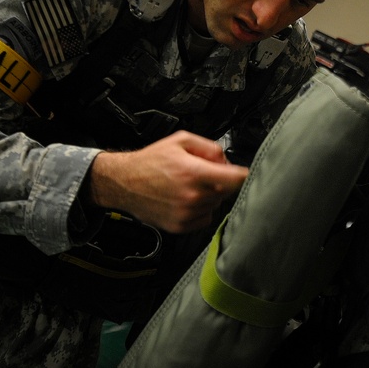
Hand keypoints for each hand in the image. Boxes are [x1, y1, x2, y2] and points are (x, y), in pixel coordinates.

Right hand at [88, 131, 248, 232]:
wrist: (124, 182)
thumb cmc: (150, 162)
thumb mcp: (181, 141)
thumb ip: (209, 147)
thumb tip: (226, 160)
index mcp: (194, 172)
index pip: (235, 179)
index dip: (243, 175)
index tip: (244, 174)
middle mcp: (191, 196)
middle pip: (226, 192)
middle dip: (220, 182)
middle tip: (203, 174)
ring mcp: (186, 213)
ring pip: (215, 205)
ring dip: (209, 196)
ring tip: (189, 186)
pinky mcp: (180, 226)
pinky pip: (204, 219)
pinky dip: (200, 210)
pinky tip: (185, 199)